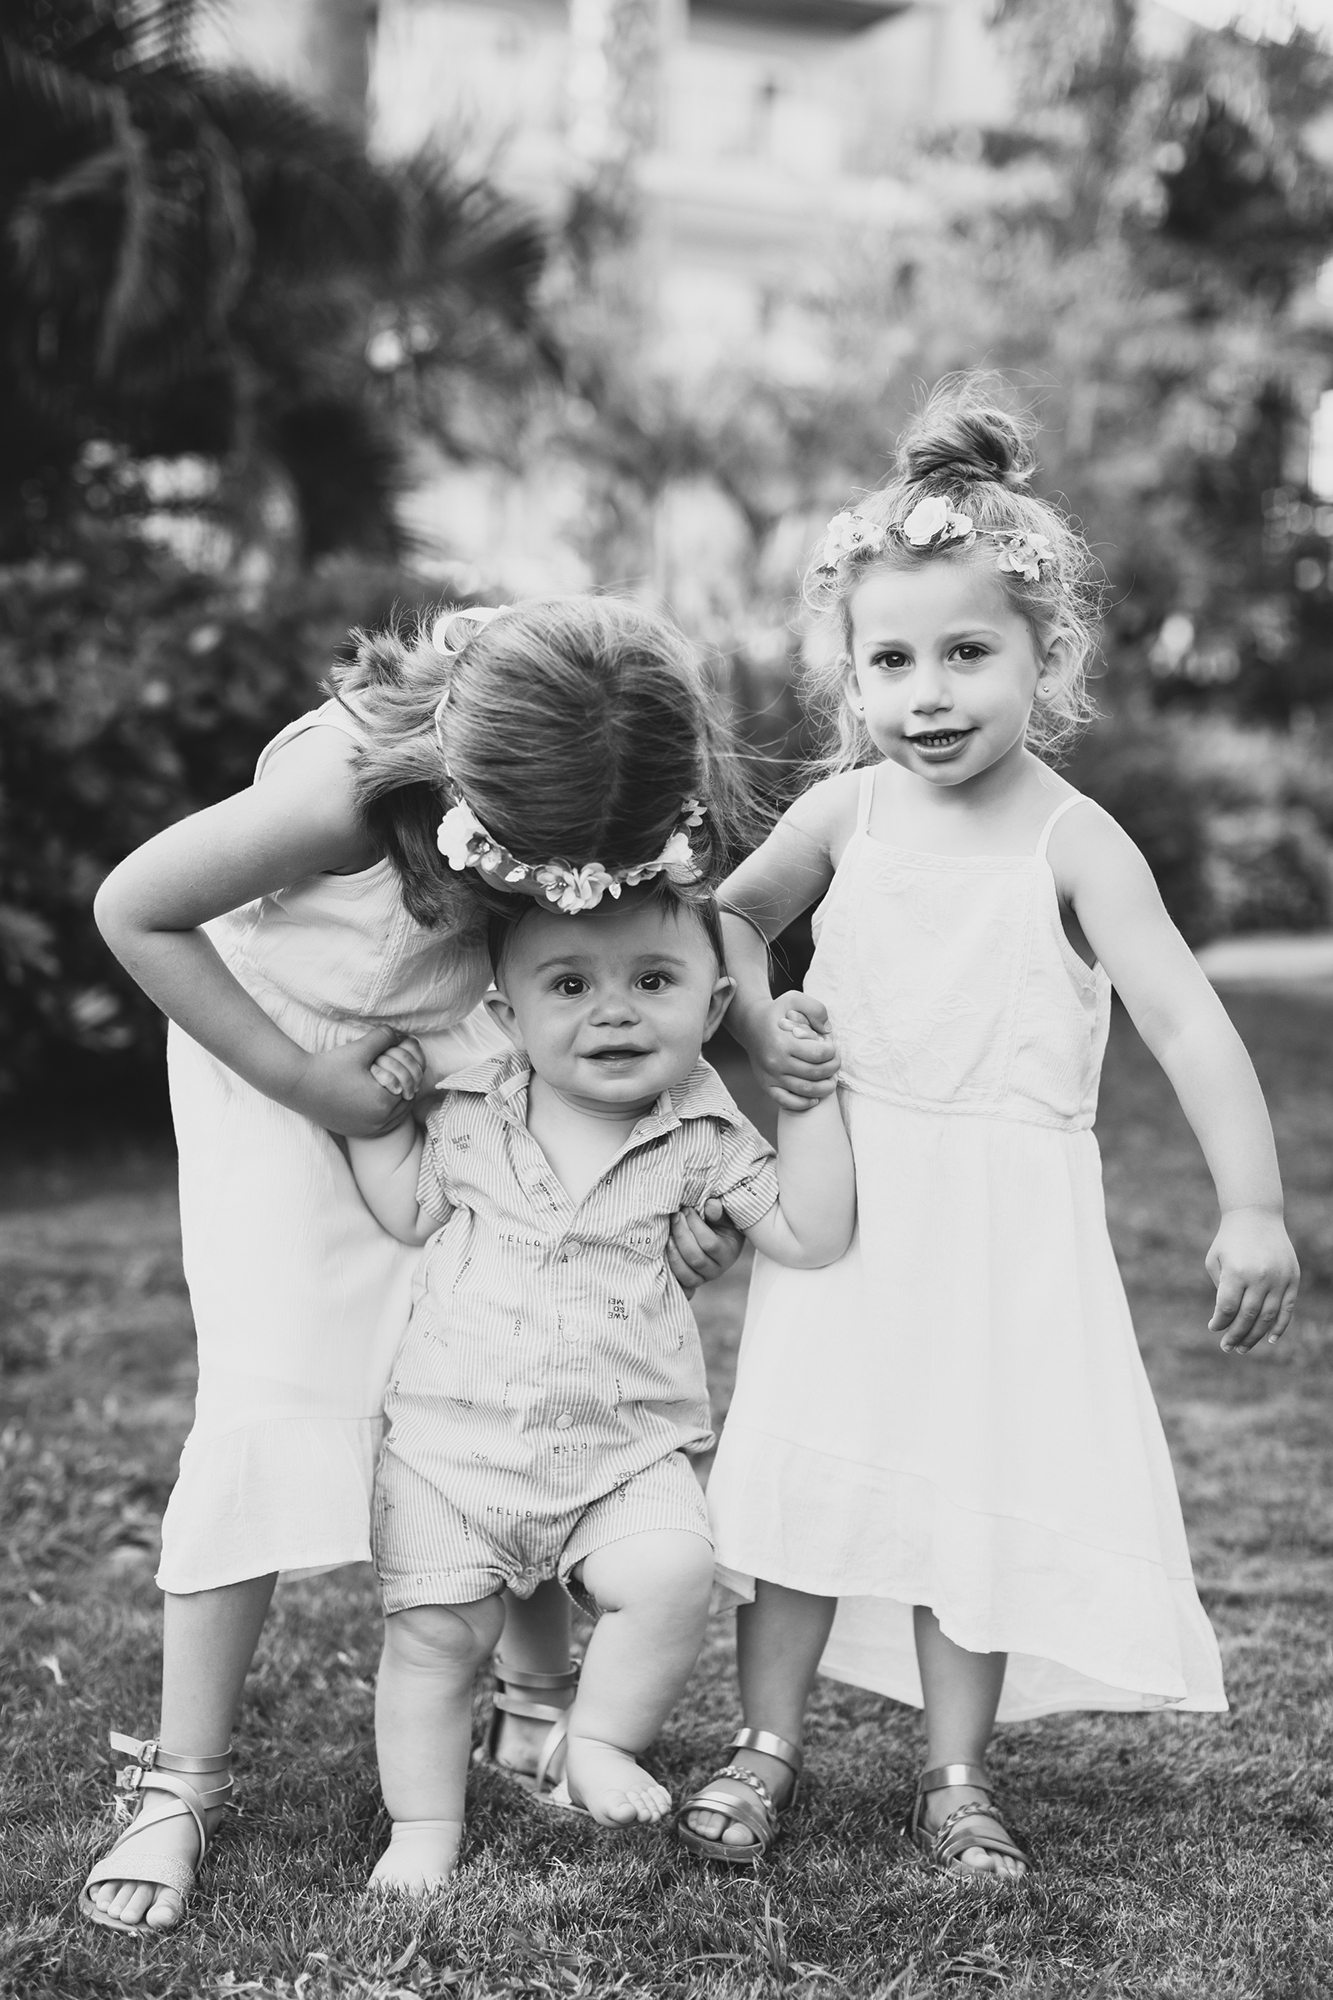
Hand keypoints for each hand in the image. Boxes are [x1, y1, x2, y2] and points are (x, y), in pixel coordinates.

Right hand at [294, 1026, 420, 1137]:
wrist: (298, 1085)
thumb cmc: (329, 1066)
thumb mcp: (360, 1048)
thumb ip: (385, 1037)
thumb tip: (400, 1035)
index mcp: (383, 1102)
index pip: (412, 1081)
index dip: (409, 1063)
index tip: (402, 1052)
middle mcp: (378, 1122)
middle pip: (407, 1099)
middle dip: (406, 1079)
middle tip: (399, 1063)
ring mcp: (367, 1130)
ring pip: (397, 1114)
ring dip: (398, 1097)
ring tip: (392, 1078)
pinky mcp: (356, 1132)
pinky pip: (381, 1124)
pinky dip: (385, 1111)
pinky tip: (379, 1094)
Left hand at [666, 1200, 745, 1294]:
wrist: (716, 1238)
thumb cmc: (719, 1223)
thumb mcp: (723, 1216)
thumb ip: (718, 1211)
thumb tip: (710, 1205)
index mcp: (729, 1253)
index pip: (709, 1244)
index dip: (695, 1225)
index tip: (686, 1210)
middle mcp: (717, 1270)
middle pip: (696, 1258)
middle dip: (682, 1235)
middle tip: (676, 1216)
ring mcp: (703, 1278)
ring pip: (686, 1272)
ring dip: (674, 1251)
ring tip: (669, 1233)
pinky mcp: (690, 1282)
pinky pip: (679, 1281)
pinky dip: (671, 1266)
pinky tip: (666, 1247)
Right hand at [750, 991, 838, 1112]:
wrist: (751, 1024)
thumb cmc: (777, 1012)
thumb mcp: (795, 999)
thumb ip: (815, 1009)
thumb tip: (828, 1031)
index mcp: (782, 1041)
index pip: (819, 1054)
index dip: (832, 1051)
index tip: (831, 1046)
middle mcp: (775, 1062)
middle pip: (815, 1073)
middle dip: (833, 1068)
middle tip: (835, 1061)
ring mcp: (770, 1076)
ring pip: (806, 1091)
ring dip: (825, 1087)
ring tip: (831, 1079)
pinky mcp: (767, 1085)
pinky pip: (788, 1102)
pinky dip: (804, 1103)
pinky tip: (814, 1097)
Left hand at [1206, 1207, 1299, 1352]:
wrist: (1256, 1216)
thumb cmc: (1229, 1240)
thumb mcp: (1216, 1261)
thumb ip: (1221, 1290)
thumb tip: (1226, 1319)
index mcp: (1237, 1272)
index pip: (1228, 1308)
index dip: (1220, 1323)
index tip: (1213, 1328)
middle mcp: (1260, 1277)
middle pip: (1248, 1317)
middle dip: (1236, 1335)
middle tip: (1227, 1348)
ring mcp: (1279, 1278)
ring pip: (1268, 1317)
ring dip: (1255, 1336)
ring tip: (1243, 1348)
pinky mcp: (1292, 1278)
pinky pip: (1288, 1309)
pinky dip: (1280, 1326)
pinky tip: (1269, 1340)